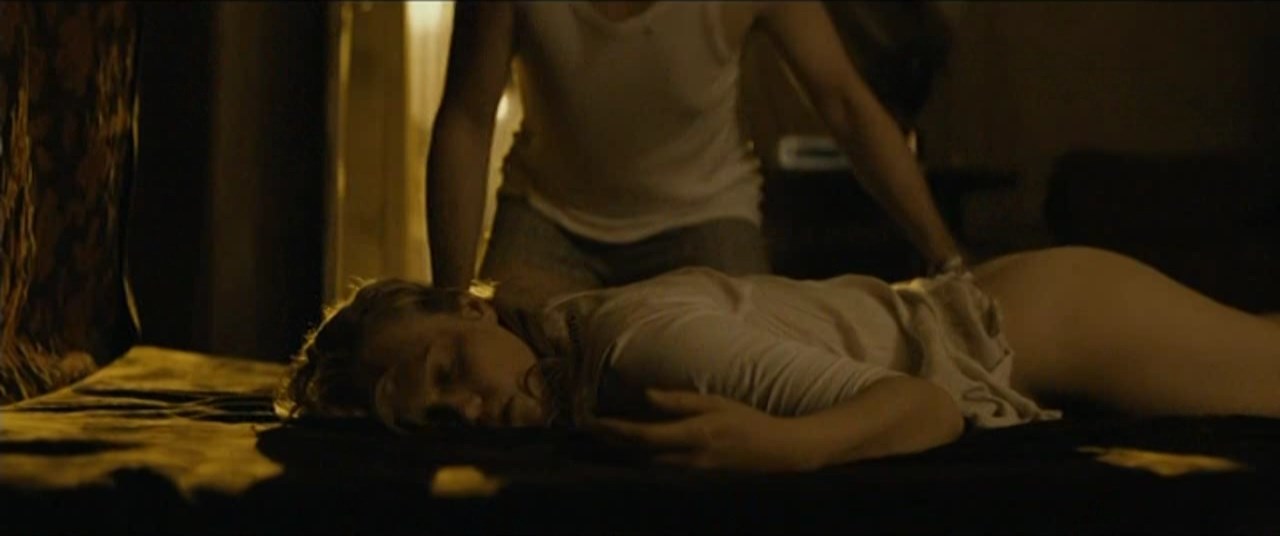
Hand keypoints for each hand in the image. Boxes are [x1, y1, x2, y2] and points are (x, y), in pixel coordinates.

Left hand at [586, 389, 820, 472]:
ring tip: (589, 444)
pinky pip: (653, 466)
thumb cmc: (745, 419)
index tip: (593, 422)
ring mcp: (687, 469)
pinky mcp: (689, 472)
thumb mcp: (714, 402)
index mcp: (692, 435)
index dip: (616, 431)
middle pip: (636, 454)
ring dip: (615, 454)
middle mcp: (685, 457)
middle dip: (605, 446)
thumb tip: (645, 394)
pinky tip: (620, 452)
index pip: (645, 436)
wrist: (773, 451)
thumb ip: (679, 401)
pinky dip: (632, 458)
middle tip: (578, 436)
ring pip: (641, 463)